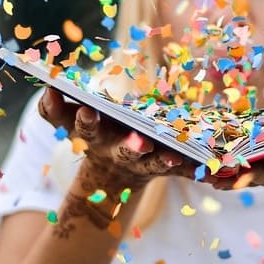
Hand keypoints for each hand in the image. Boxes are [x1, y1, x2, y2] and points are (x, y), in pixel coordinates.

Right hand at [38, 88, 187, 189]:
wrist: (112, 176)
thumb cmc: (93, 133)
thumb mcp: (68, 121)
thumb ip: (53, 107)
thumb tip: (48, 88)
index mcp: (94, 137)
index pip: (85, 128)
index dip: (85, 120)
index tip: (87, 109)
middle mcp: (118, 151)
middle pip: (125, 151)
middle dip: (131, 146)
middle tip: (139, 141)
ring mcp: (143, 163)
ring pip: (154, 164)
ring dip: (164, 161)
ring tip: (174, 157)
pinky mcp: (165, 168)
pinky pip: (184, 170)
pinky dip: (195, 170)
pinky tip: (216, 172)